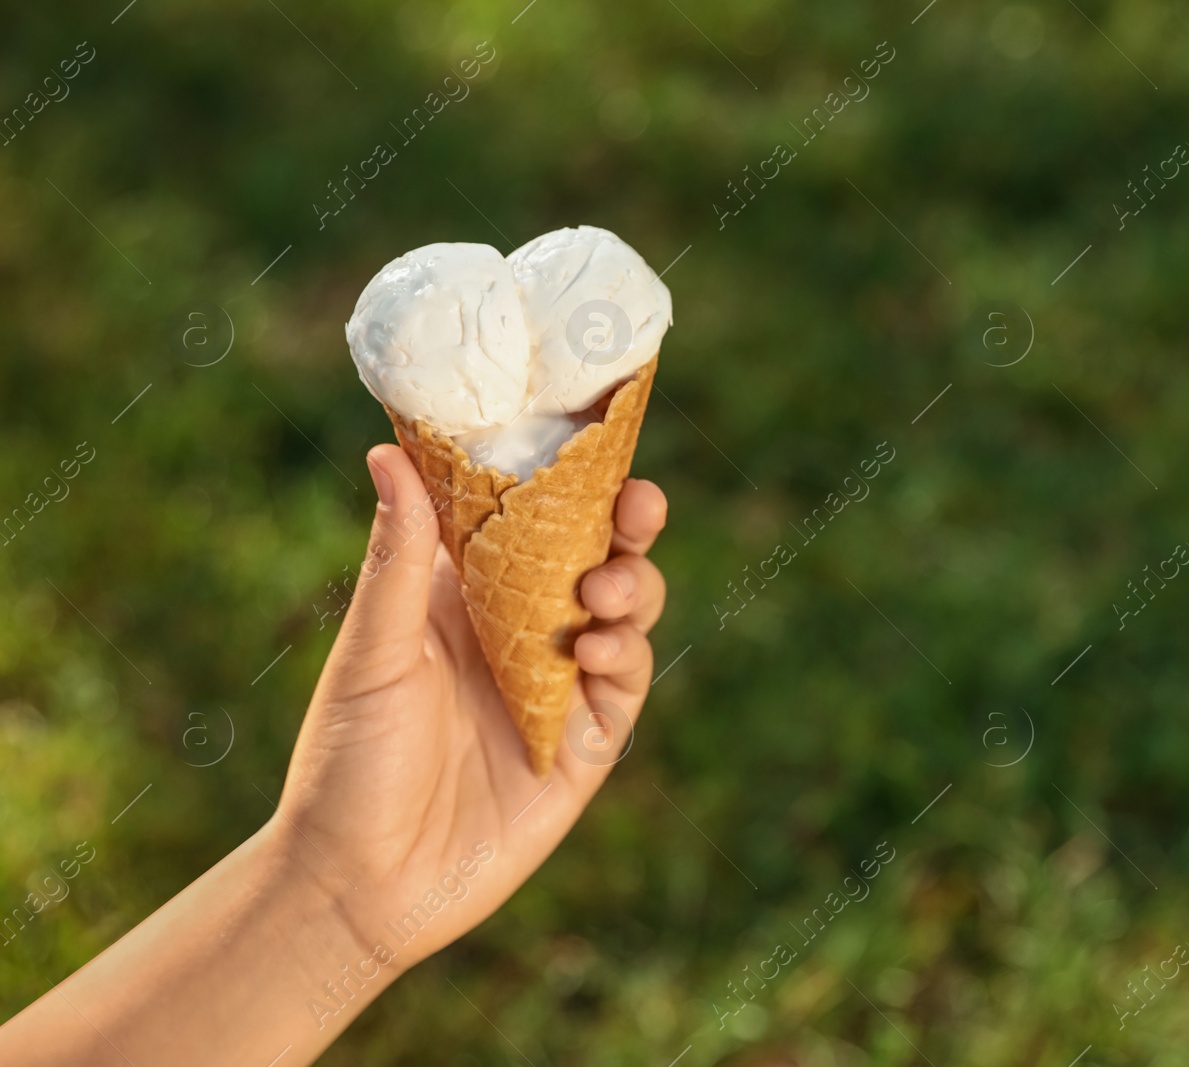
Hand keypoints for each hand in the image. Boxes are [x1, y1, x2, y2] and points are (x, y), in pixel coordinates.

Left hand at [274, 444, 667, 964]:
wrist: (361, 882)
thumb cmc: (346, 760)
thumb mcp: (373, 651)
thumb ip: (398, 558)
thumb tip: (387, 450)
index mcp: (468, 596)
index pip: (533, 520)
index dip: (570, 482)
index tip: (596, 445)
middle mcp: (522, 632)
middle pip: (597, 558)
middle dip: (627, 526)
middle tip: (637, 506)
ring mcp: (559, 688)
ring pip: (625, 615)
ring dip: (629, 591)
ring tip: (601, 595)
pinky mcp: (583, 746)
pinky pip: (624, 687)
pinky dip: (623, 659)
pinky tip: (594, 651)